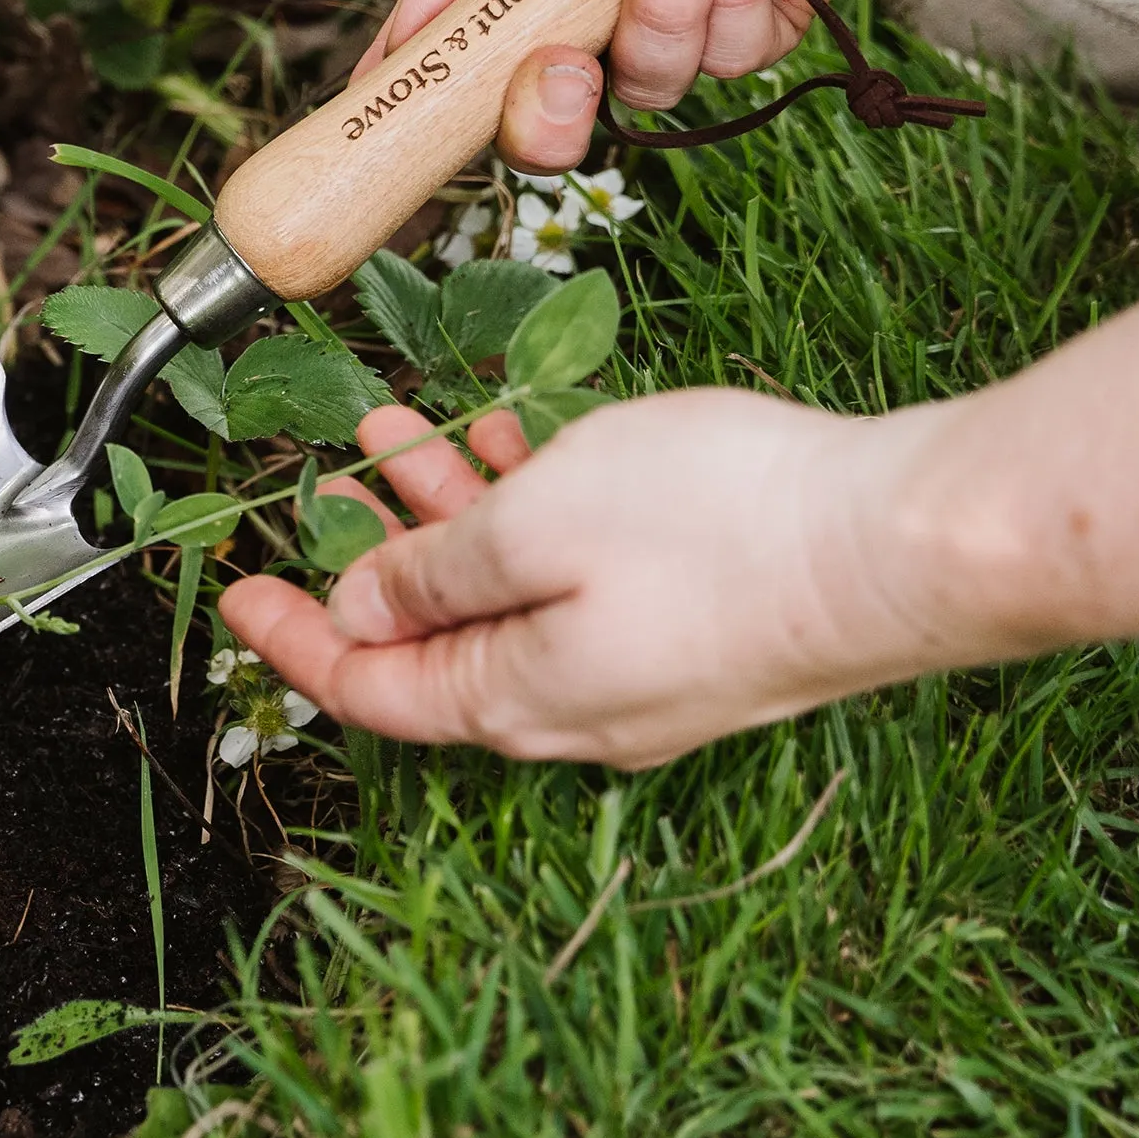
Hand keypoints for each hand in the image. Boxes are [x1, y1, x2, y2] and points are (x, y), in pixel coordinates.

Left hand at [218, 394, 953, 769]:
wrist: (903, 542)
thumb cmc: (719, 528)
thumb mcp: (535, 526)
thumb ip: (433, 574)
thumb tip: (360, 616)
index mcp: (514, 698)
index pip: (368, 691)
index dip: (292, 640)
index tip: (235, 589)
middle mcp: (570, 706)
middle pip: (433, 641)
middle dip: (371, 557)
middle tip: (327, 485)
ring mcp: (638, 674)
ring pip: (505, 597)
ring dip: (447, 516)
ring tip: (401, 431)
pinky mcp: (693, 632)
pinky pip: (576, 582)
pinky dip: (529, 515)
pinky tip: (511, 441)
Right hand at [356, 0, 920, 173]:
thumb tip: (401, 42)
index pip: (465, 70)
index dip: (438, 108)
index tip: (414, 117)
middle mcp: (591, 4)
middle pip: (550, 128)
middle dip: (549, 116)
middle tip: (562, 65)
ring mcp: (679, 12)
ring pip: (649, 84)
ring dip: (662, 3)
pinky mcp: (766, 9)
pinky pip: (734, 55)